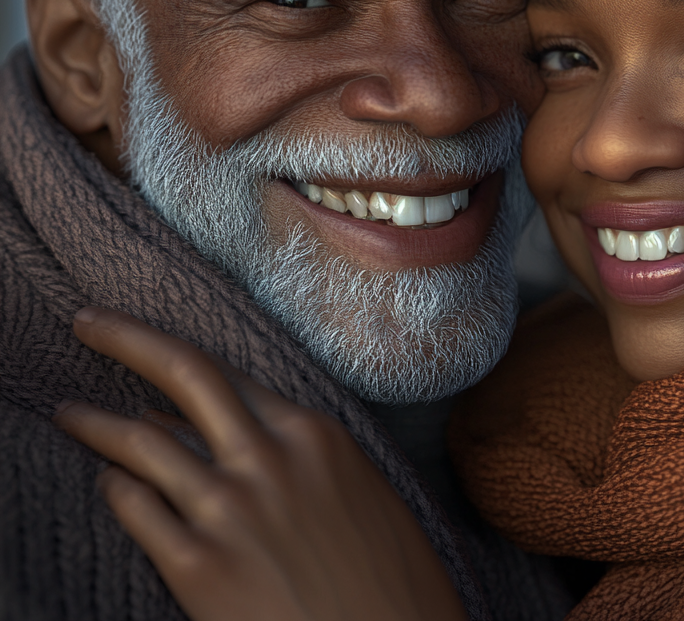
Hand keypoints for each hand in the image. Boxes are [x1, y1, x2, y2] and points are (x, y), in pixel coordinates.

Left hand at [53, 307, 466, 620]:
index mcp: (313, 433)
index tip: (139, 337)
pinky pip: (138, 510)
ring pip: (145, 442)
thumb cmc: (393, 580)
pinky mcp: (200, 568)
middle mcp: (268, 457)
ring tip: (69, 413)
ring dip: (96, 422)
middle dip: (125, 340)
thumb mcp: (361, 495)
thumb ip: (304, 457)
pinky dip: (116, 490)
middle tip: (85, 323)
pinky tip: (107, 483)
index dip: (173, 349)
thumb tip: (238, 436)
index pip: (228, 373)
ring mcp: (230, 510)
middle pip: (184, 374)